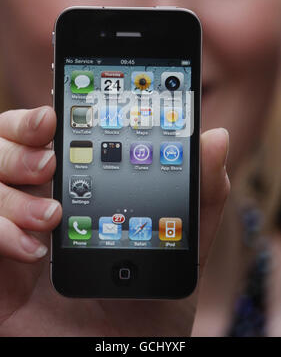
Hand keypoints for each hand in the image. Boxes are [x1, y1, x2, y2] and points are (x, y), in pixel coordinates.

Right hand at [0, 106, 229, 336]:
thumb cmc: (147, 313)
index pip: (42, 138)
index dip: (36, 120)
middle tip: (49, 159)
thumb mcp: (179, 250)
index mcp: (75, 192)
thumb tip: (217, 137)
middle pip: (1, 147)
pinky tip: (33, 253)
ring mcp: (11, 234)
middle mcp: (36, 206)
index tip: (53, 116)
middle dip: (15, 140)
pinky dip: (0, 229)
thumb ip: (199, 197)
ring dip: (12, 194)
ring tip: (54, 218)